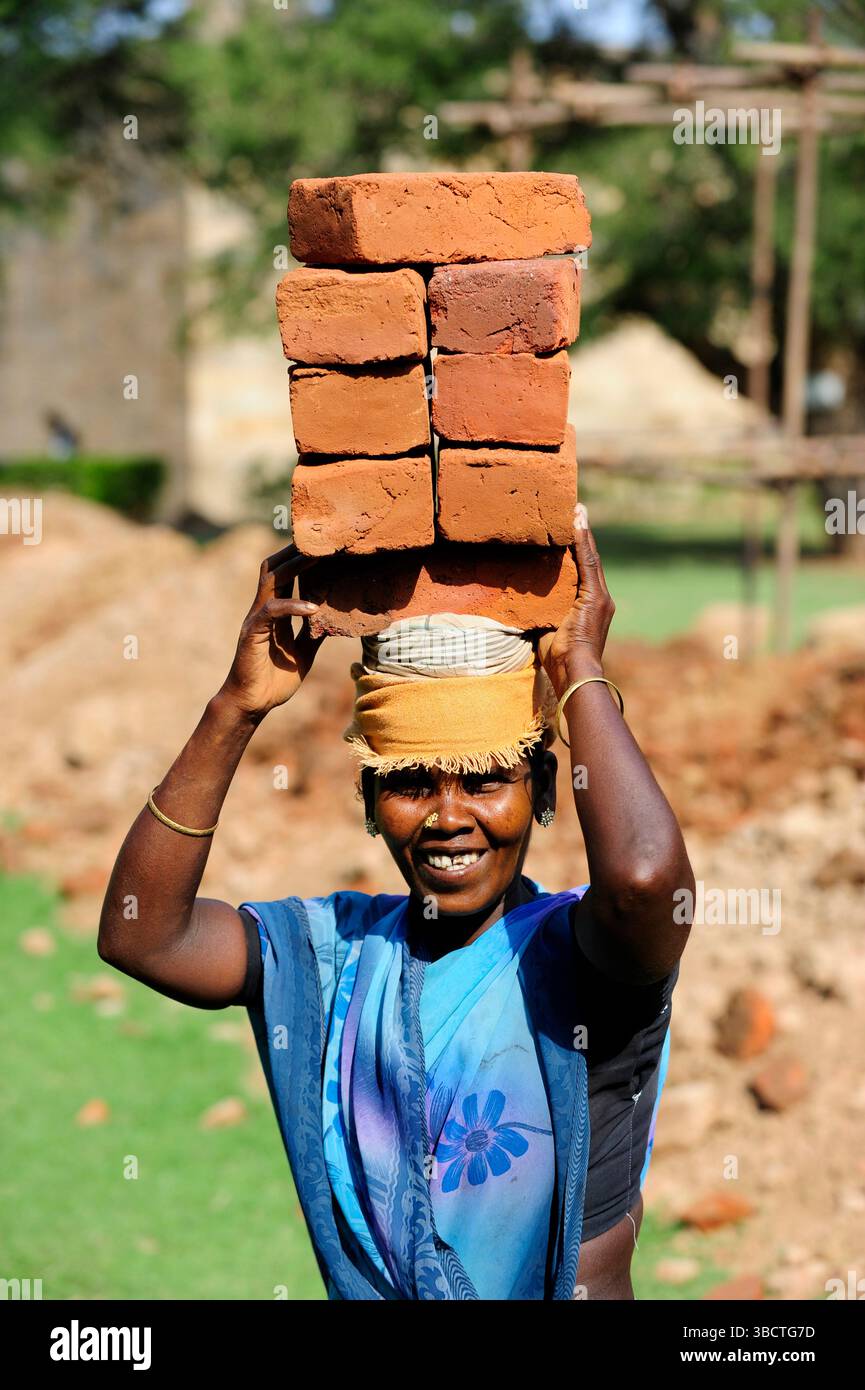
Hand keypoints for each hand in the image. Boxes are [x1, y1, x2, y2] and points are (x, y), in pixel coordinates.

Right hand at [217, 543, 325, 720]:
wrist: (252, 704)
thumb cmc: (274, 680)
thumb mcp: (303, 652)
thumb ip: (314, 633)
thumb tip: (335, 618)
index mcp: (275, 612)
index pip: (285, 574)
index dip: (300, 558)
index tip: (324, 546)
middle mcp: (263, 609)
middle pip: (275, 567)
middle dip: (296, 551)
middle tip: (323, 540)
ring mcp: (256, 619)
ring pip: (271, 580)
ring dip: (294, 566)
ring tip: (319, 557)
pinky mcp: (253, 633)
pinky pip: (272, 611)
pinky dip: (293, 606)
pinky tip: (313, 608)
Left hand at [537, 503, 614, 695]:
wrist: (574, 673)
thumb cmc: (559, 660)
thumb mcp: (546, 630)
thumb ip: (539, 614)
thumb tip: (518, 605)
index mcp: (588, 607)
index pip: (582, 572)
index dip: (578, 550)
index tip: (570, 529)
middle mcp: (599, 599)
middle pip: (588, 559)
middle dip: (582, 535)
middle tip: (574, 510)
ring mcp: (599, 598)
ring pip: (590, 557)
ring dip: (582, 532)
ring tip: (575, 509)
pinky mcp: (596, 598)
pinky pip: (587, 563)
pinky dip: (582, 542)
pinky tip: (577, 522)